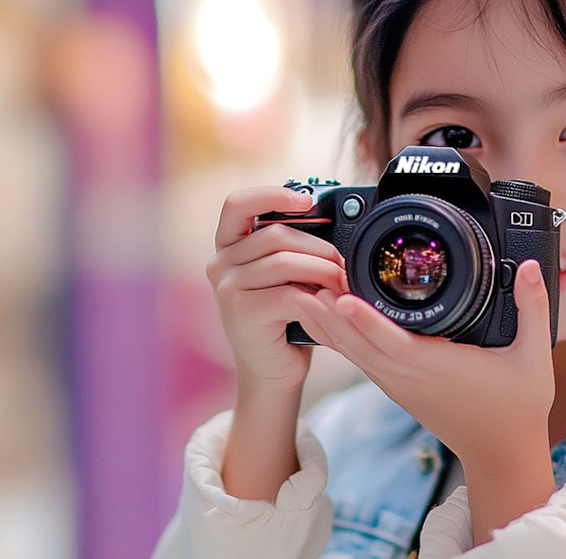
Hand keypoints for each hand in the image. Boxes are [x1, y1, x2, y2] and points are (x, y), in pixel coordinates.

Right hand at [208, 186, 348, 501]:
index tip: (308, 199)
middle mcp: (219, 263)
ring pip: (285, 261)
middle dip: (319, 247)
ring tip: (345, 283)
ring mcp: (226, 288)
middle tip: (346, 264)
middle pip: (276, 234)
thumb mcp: (286, 275)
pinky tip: (332, 304)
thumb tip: (337, 218)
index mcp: (228, 245)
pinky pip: (289, 293)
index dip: (271, 194)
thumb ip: (295, 247)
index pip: (237, 203)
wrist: (273, 371)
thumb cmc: (285, 318)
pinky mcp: (242, 313)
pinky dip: (317, 297)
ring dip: (324, 271)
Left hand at [296, 259, 554, 468]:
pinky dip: (339, 338)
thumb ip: (532, 308)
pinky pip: (360, 359)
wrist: (501, 453)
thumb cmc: (517, 406)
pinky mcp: (396, 387)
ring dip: (326, 325)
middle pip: (359, 345)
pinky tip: (323, 317)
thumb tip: (533, 266)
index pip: (393, 343)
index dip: (365, 321)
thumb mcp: (534, 357)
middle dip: (329, 314)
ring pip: (354, 353)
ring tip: (300, 292)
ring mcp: (399, 384)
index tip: (340, 297)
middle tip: (303, 280)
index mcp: (439, 368)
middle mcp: (410, 377)